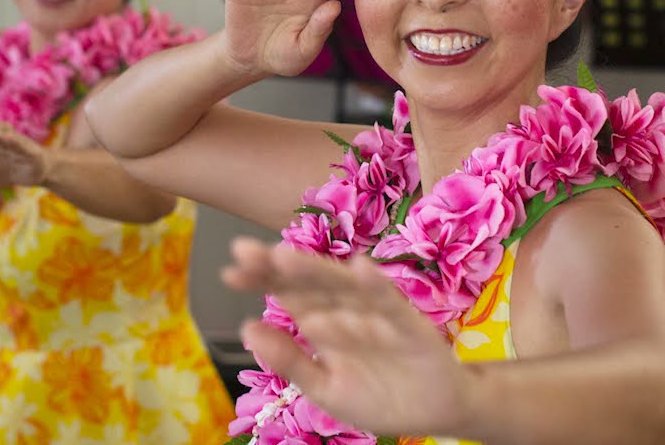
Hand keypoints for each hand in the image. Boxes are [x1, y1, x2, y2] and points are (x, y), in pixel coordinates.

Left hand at [222, 238, 476, 437]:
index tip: (229, 271)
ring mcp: (379, 314)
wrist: (434, 413)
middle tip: (246, 252)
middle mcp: (348, 309)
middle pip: (311, 282)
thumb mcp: (324, 387)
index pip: (288, 293)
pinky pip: (391, 304)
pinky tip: (361, 269)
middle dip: (280, 267)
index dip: (261, 279)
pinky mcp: (410, 325)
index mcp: (324, 320)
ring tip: (284, 259)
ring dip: (317, 271)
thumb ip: (289, 360)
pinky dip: (377, 287)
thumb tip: (247, 327)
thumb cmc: (378, 395)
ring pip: (345, 287)